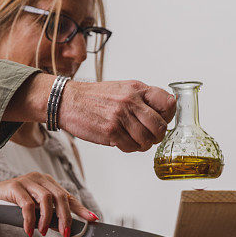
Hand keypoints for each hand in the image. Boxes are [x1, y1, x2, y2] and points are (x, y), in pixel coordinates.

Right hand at [0, 172, 96, 236]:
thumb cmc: (12, 209)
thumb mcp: (35, 214)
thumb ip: (50, 218)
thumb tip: (69, 229)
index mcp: (47, 183)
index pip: (68, 196)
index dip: (81, 208)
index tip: (93, 220)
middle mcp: (39, 178)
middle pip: (60, 197)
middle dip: (65, 217)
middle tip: (66, 234)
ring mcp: (27, 180)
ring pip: (46, 199)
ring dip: (47, 219)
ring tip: (43, 232)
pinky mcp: (14, 186)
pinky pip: (28, 204)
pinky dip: (30, 219)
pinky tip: (29, 230)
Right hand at [59, 80, 175, 152]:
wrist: (67, 101)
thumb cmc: (95, 97)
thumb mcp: (122, 88)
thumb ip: (141, 98)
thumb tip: (163, 112)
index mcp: (137, 88)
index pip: (168, 102)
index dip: (168, 115)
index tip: (162, 120)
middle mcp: (131, 101)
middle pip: (160, 126)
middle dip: (158, 135)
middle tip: (151, 137)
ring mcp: (121, 116)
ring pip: (146, 139)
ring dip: (143, 144)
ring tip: (134, 140)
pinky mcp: (111, 131)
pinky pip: (130, 146)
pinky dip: (129, 148)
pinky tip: (122, 142)